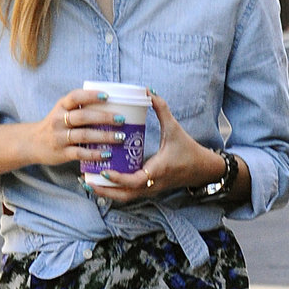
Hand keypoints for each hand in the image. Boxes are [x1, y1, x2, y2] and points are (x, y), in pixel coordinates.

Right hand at [32, 87, 120, 167]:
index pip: (76, 97)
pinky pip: (80, 153)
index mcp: (61, 106)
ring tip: (120, 137)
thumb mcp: (62, 112)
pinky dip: (95, 154)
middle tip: (121, 120)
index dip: (91, 95)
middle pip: (83, 116)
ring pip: (84, 135)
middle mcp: (59, 120)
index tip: (107, 96)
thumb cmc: (55, 126)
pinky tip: (108, 154)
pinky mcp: (62, 153)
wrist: (32, 143)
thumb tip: (112, 105)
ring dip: (104, 136)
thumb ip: (79, 108)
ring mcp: (60, 137)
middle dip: (104, 117)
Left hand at [94, 92, 230, 204]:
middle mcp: (153, 184)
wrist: (202, 169)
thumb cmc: (188, 149)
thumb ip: (161, 109)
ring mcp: (151, 190)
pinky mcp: (150, 190)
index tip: (103, 170)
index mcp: (158, 170)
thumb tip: (148, 91)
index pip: (135, 181)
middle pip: (125, 195)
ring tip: (89, 184)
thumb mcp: (174, 128)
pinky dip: (115, 191)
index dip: (118, 178)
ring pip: (126, 198)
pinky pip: (130, 194)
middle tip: (86, 181)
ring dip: (107, 193)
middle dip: (105, 191)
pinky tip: (103, 183)